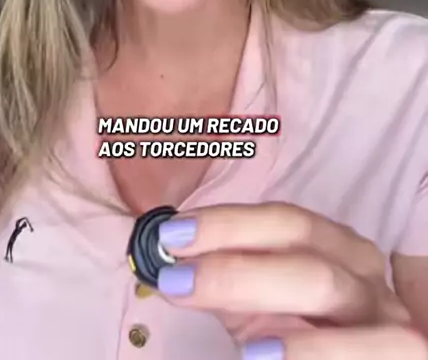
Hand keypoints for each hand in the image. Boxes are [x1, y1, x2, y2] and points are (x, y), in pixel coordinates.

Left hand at [155, 203, 427, 358]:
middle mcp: (365, 273)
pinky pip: (369, 349)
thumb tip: (163, 263)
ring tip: (216, 316)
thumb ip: (227, 281)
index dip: (228, 223)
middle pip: (303, 248)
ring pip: (329, 286)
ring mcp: (386, 315)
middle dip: (235, 262)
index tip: (170, 235)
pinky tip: (261, 355)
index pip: (286, 220)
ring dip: (264, 291)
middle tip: (176, 278)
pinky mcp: (402, 358)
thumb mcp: (261, 310)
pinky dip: (312, 351)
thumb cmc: (301, 340)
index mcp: (337, 247)